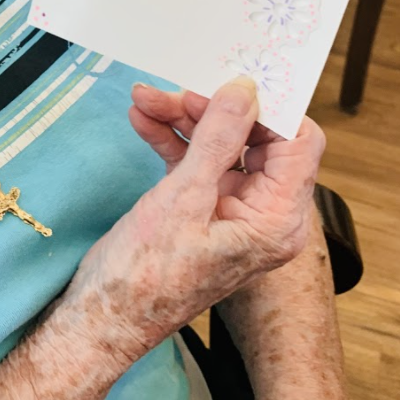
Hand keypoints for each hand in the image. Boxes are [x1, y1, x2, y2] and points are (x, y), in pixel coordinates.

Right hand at [57, 79, 322, 364]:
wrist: (103, 319)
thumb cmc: (145, 277)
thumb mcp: (183, 199)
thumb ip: (218, 140)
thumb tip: (244, 91)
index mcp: (275, 220)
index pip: (296, 143)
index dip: (266, 109)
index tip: (230, 80)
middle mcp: (262, 215)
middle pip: (255, 139)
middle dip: (213, 110)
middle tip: (173, 91)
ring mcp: (230, 212)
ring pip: (221, 146)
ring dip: (184, 120)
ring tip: (146, 100)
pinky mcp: (201, 210)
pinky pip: (196, 163)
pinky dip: (172, 140)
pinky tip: (144, 121)